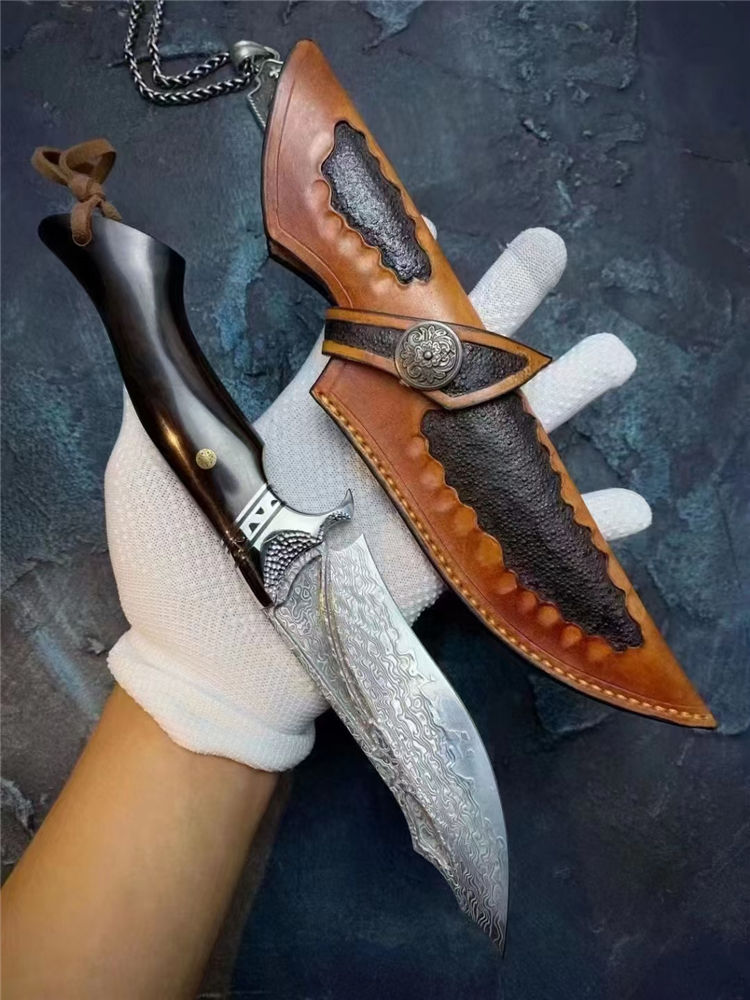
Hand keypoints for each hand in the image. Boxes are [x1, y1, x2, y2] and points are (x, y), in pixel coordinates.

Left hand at [105, 224, 649, 770]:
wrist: (212, 669)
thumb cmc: (173, 569)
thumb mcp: (151, 467)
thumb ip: (161, 396)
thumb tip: (149, 317)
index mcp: (312, 417)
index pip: (369, 334)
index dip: (403, 282)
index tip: (430, 224)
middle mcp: (375, 449)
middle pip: (452, 368)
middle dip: (503, 310)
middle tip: (548, 253)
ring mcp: (415, 506)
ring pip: (499, 438)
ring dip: (562, 400)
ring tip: (614, 356)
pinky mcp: (441, 566)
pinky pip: (516, 539)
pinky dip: (577, 525)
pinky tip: (629, 505)